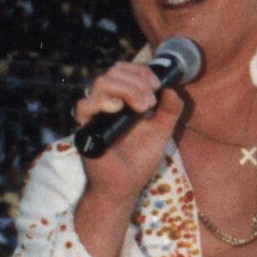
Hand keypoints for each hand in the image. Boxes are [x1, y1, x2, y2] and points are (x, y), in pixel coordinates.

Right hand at [70, 56, 184, 256]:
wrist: (125, 186)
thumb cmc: (139, 160)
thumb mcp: (162, 130)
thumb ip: (170, 109)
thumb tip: (173, 89)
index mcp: (121, 99)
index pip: (124, 70)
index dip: (141, 70)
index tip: (157, 84)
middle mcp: (105, 103)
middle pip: (114, 72)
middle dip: (137, 81)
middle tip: (151, 102)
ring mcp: (94, 114)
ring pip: (101, 83)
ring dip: (127, 89)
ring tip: (142, 108)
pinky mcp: (85, 128)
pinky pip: (84, 105)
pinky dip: (102, 101)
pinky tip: (118, 108)